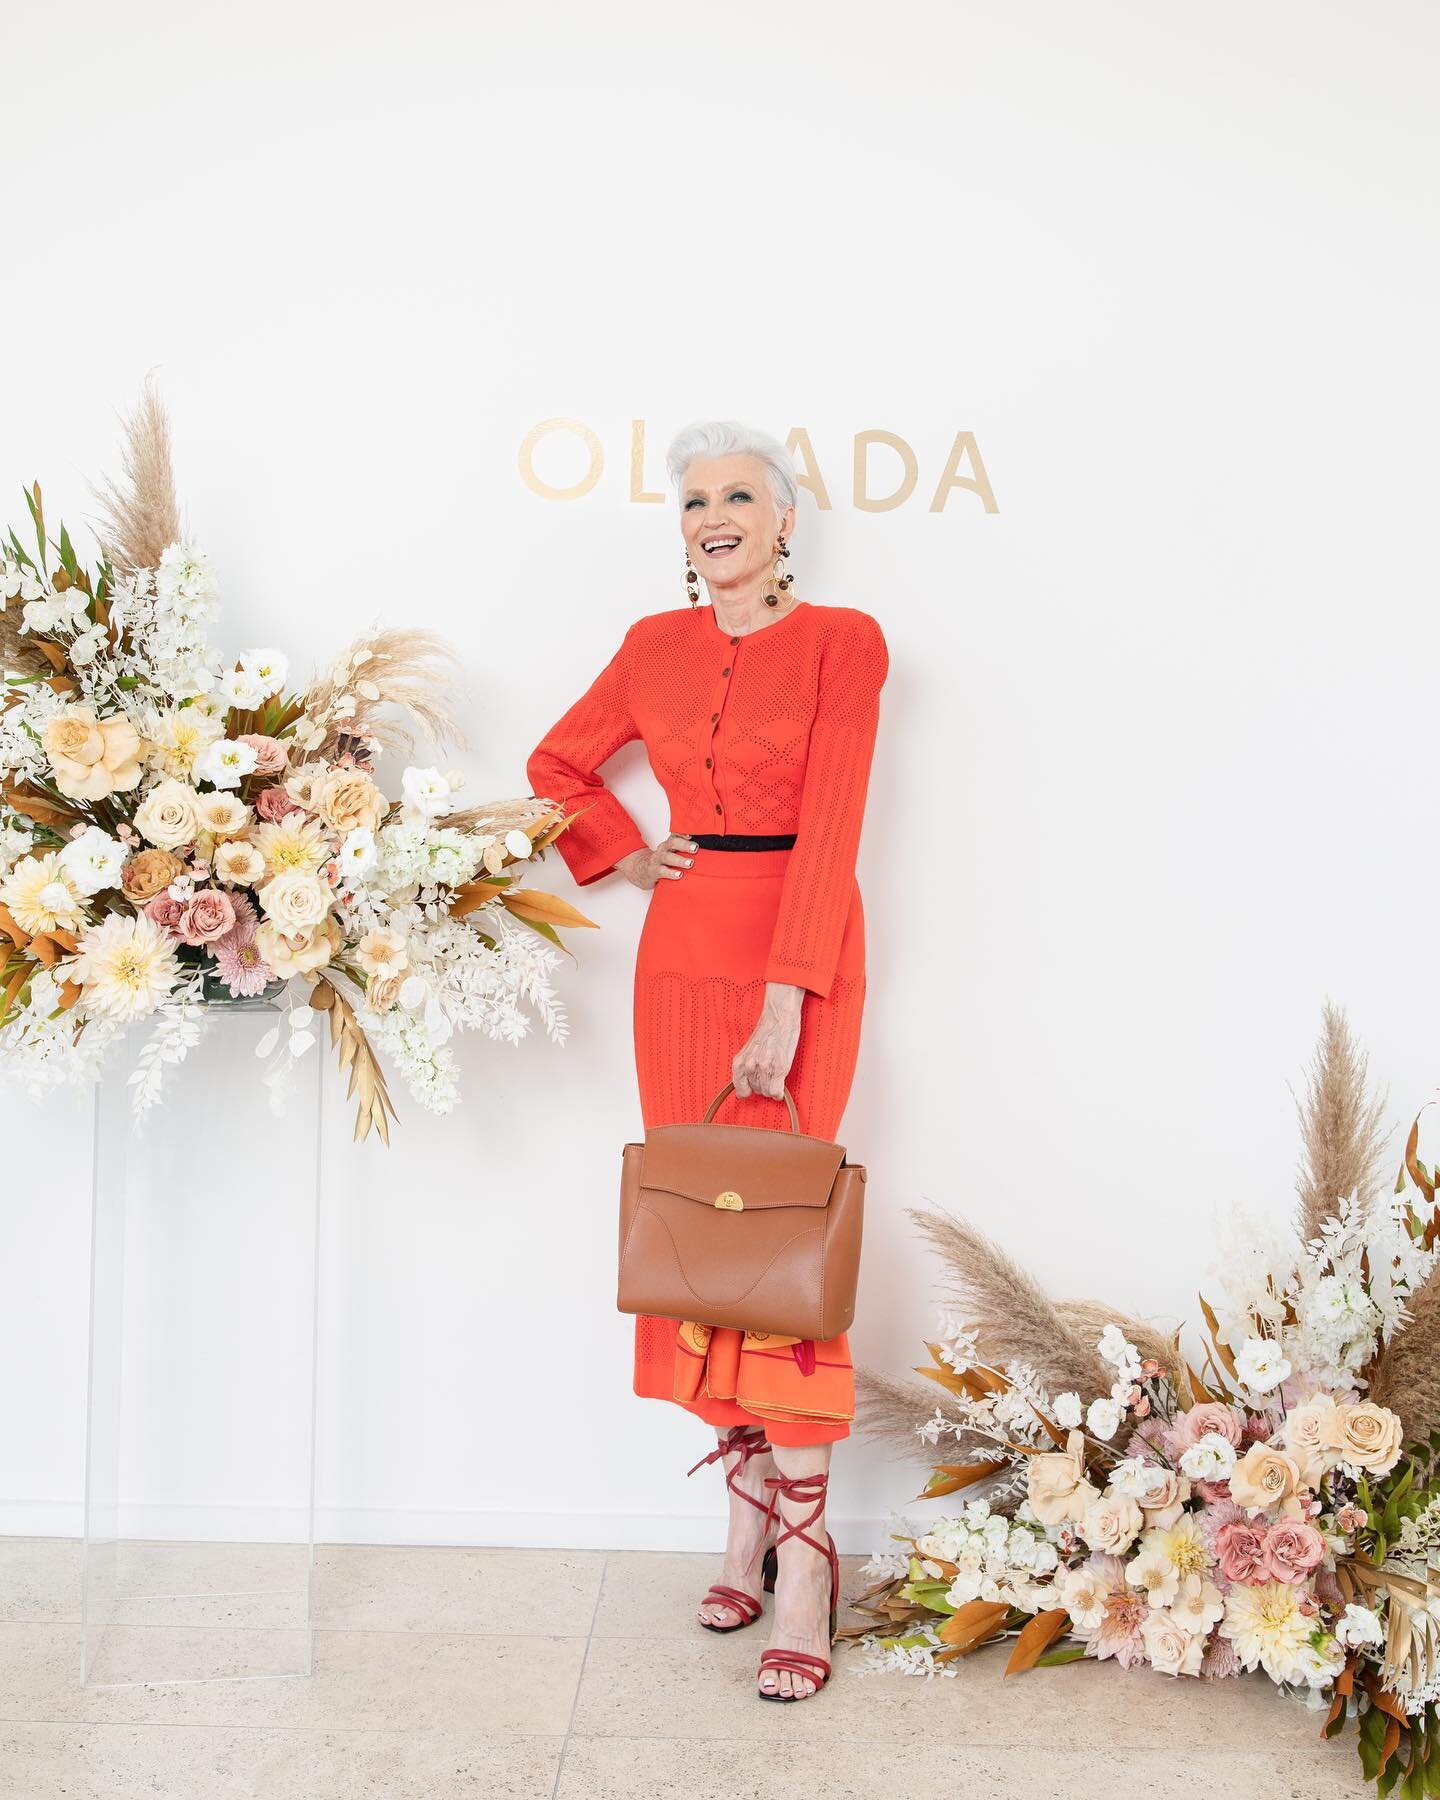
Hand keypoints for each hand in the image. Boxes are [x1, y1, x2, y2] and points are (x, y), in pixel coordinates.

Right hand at [617, 833, 698, 889]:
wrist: (643, 870)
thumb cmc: (665, 862)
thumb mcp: (674, 853)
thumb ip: (688, 850)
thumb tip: (712, 849)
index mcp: (671, 843)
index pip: (677, 834)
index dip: (685, 832)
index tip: (694, 833)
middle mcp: (664, 849)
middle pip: (673, 843)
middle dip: (685, 845)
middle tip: (695, 848)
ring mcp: (658, 859)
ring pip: (667, 857)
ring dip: (679, 860)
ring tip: (690, 863)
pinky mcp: (654, 871)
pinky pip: (662, 871)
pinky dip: (670, 873)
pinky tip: (678, 875)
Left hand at [732, 983, 804, 1100]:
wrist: (778, 1017)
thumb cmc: (765, 1032)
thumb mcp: (748, 1051)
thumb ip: (745, 1068)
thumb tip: (745, 1087)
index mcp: (739, 1063)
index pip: (741, 1092)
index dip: (750, 1089)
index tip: (755, 1086)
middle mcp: (749, 1067)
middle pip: (756, 1092)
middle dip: (763, 1085)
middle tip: (769, 1073)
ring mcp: (764, 1068)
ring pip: (767, 1093)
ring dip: (772, 1087)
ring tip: (775, 1072)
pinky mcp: (778, 1068)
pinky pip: (776, 1092)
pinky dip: (779, 1092)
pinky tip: (781, 1084)